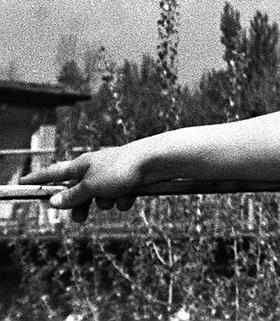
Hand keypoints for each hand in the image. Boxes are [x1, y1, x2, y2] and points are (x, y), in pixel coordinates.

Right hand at [20, 147, 143, 222]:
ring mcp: (112, 174)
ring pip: (100, 196)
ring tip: (112, 200)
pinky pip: (119, 196)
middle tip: (79, 219)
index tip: (24, 182)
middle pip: (78, 190)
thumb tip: (53, 201)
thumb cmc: (122, 169)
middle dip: (80, 205)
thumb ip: (73, 196)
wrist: (156, 161)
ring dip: (105, 202)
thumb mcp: (91, 186)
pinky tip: (129, 197)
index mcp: (82, 164)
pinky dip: (123, 199)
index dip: (38, 179)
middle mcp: (96, 168)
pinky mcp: (129, 180)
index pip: (54, 172)